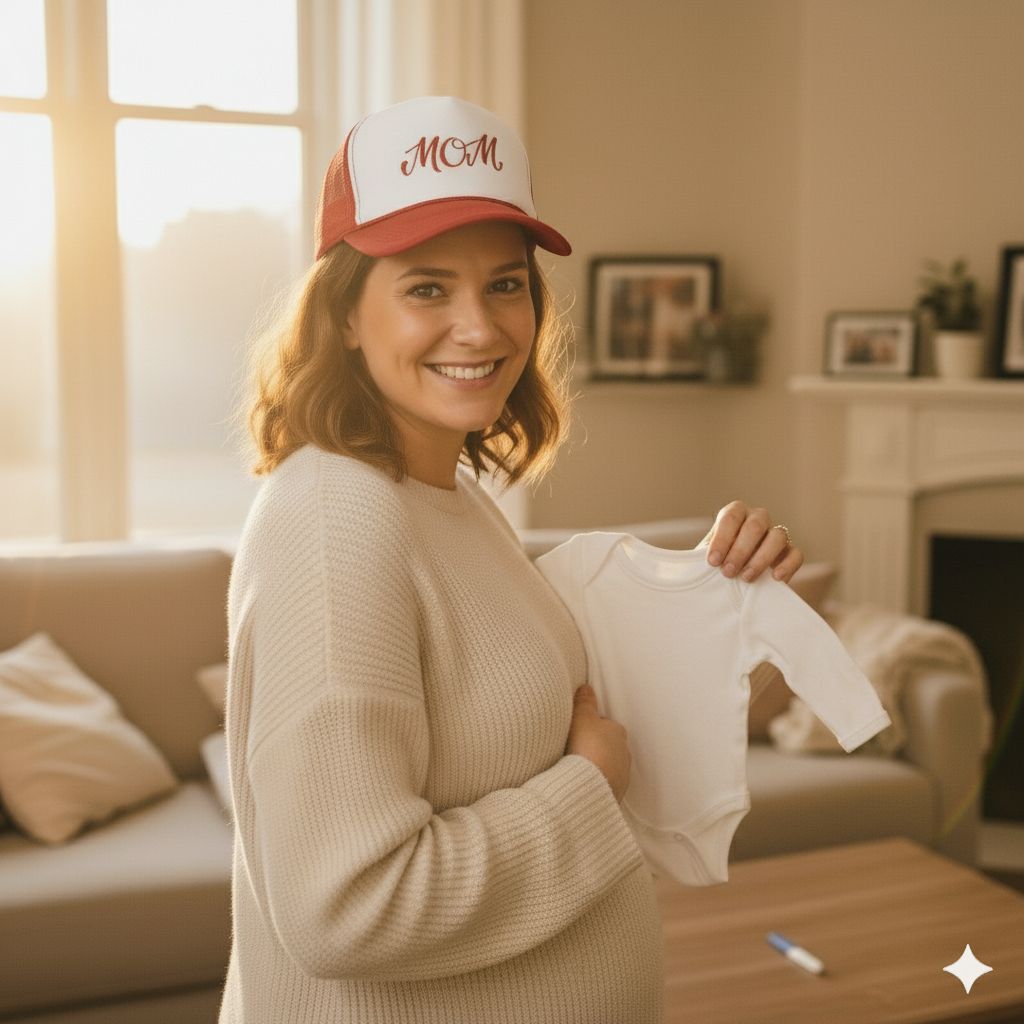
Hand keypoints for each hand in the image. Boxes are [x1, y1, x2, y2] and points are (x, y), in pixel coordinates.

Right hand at [565, 684, 630, 802]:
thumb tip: (586, 687)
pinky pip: (604, 784)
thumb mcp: (581, 718)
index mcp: (618, 732)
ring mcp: (622, 775)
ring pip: (607, 766)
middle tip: (574, 750)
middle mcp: (624, 753)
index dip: (589, 727)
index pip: (604, 725)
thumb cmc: (586, 747)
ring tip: (575, 769)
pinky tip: (580, 783)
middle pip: (607, 746)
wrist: (589, 786)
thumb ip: (585, 702)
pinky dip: (594, 782)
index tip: (576, 732)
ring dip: (595, 767)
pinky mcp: (615, 794)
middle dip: (594, 748)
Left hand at [702, 500, 803, 582]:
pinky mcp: (789, 553)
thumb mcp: (703, 558)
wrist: (731, 580)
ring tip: (746, 578)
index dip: (722, 538)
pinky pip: (796, 553)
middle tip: (727, 572)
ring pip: (777, 536)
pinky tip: (776, 578)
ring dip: (761, 558)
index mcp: (735, 514)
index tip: (712, 562)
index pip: (731, 516)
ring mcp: (775, 534)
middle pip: (755, 525)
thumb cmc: (715, 565)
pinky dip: (788, 565)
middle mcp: (757, 519)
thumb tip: (688, 564)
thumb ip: (698, 557)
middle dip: (740, 550)